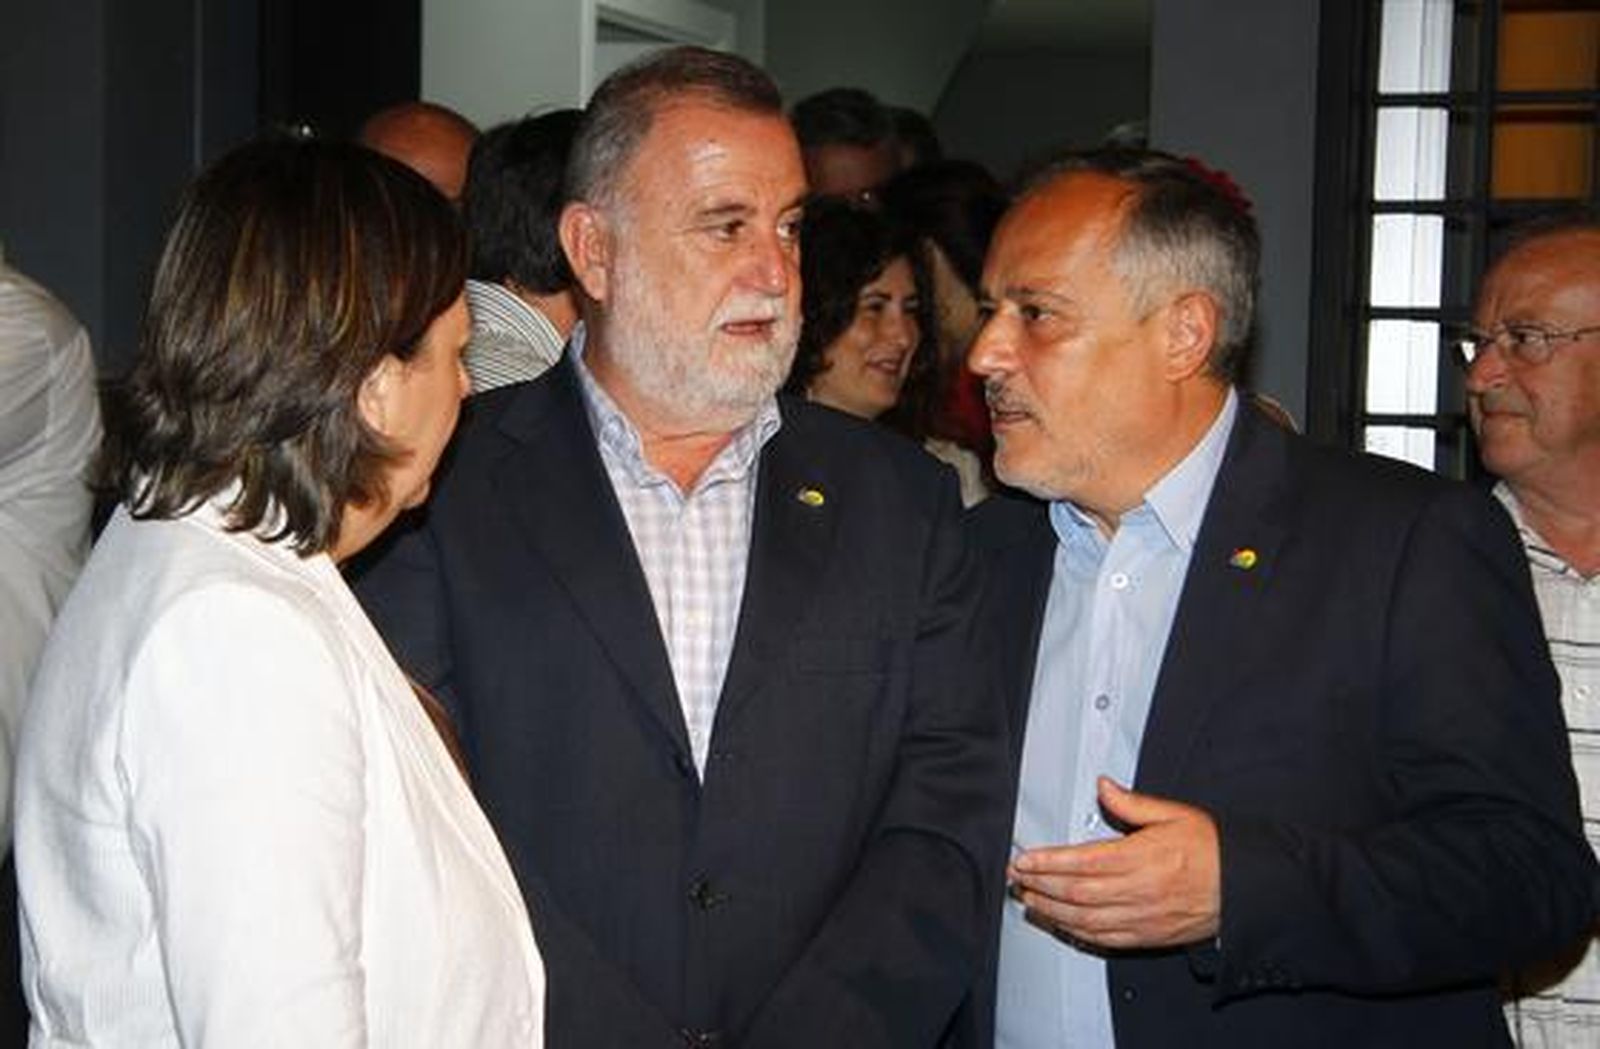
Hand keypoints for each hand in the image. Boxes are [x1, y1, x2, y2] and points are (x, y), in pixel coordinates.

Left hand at [1008, 777, 1220, 949]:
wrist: (1246, 888)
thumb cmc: (1214, 850)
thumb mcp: (1175, 815)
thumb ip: (1133, 804)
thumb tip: (1104, 786)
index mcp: (1141, 858)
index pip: (1081, 862)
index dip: (1047, 863)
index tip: (1024, 859)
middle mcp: (1138, 891)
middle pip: (1075, 893)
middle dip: (1040, 886)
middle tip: (1016, 878)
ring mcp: (1142, 918)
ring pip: (1084, 920)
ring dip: (1051, 911)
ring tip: (1030, 899)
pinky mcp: (1148, 937)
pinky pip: (1104, 940)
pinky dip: (1077, 933)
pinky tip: (1062, 924)